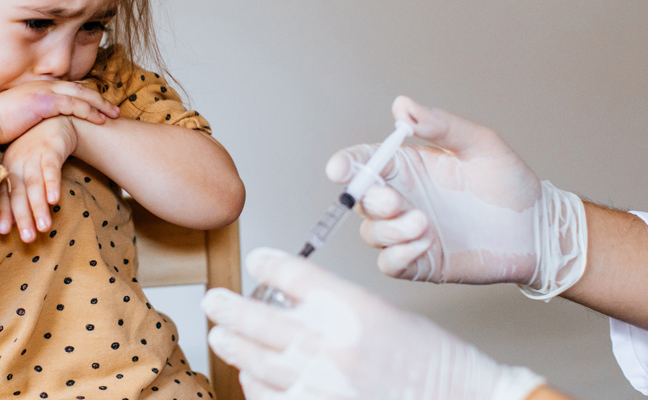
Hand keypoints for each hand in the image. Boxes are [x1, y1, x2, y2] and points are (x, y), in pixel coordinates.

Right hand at [0, 80, 115, 149]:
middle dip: (99, 98)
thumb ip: (32, 118)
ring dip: (99, 105)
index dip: (85, 96)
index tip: (98, 105)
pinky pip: (74, 105)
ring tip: (113, 115)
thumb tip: (38, 128)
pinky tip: (100, 120)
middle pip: (79, 88)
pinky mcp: (45, 102)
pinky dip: (89, 111)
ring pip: (80, 95)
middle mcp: (43, 86)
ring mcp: (45, 92)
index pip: (67, 88)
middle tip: (114, 109)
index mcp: (37, 89)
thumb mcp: (18, 118)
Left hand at [0, 116, 78, 241]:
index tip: (5, 232)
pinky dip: (52, 185)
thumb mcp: (21, 166)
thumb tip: (10, 220)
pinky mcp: (50, 150)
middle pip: (19, 194)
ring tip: (44, 228)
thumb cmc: (35, 150)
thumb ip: (17, 190)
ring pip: (34, 185)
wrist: (54, 119)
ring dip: (39, 207)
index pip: (3, 194)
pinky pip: (51, 170)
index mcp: (8, 169)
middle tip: (28, 239)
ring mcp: (33, 156)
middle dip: (23, 217)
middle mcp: (18, 164)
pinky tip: (54, 201)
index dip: (4, 212)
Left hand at [202, 248, 546, 399]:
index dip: (267, 264)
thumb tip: (290, 304)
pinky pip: (269, 395)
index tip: (256, 261)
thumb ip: (337, 308)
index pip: (291, 274)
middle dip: (226, 307)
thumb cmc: (434, 362)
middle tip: (214, 301)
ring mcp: (321, 381)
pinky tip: (251, 375)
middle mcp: (331, 343)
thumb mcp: (386, 316)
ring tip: (221, 336)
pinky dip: (255, 382)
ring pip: (254, 358)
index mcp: (353, 308)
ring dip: (233, 345)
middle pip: (256, 316)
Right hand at [330, 96, 578, 287]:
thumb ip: (440, 124)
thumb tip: (401, 105)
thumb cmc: (510, 182)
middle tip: (396, 201)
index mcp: (407, 167)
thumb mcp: (479, 143)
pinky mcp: (421, 262)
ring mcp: (408, 233)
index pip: (362, 163)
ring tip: (425, 224)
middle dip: (371, 201)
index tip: (340, 170)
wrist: (539, 228)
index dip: (345, 165)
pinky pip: (390, 264)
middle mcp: (402, 199)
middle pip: (361, 201)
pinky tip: (426, 243)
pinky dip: (399, 255)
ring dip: (390, 230)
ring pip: (373, 233)